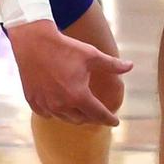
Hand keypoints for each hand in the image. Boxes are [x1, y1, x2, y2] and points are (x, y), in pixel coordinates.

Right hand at [7, 22, 131, 125]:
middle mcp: (62, 104)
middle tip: (96, 112)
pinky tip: (57, 104)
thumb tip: (131, 66)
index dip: (109, 119)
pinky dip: (54, 112)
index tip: (114, 122)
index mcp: (79, 95)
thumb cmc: (64, 47)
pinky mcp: (32, 100)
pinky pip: (47, 114)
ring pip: (64, 118)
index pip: (99, 115)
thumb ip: (112, 64)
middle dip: (91, 117)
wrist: (33, 41)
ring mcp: (45, 104)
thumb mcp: (91, 55)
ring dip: (74, 115)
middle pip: (82, 119)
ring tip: (78, 108)